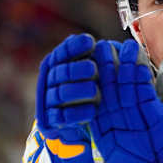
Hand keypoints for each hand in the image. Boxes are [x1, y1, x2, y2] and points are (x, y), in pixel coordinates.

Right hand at [36, 34, 98, 162]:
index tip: (91, 42)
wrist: (74, 120)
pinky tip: (92, 111)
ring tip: (94, 89)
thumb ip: (96, 57)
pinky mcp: (52, 120)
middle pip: (61, 72)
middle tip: (93, 68)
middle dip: (76, 69)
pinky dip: (78, 113)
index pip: (63, 52)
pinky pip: (62, 116)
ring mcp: (49, 100)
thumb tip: (113, 45)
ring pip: (61, 93)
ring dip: (78, 90)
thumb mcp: (91, 71)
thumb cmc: (88, 86)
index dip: (75, 46)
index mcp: (57, 64)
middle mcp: (50, 80)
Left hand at [90, 39, 162, 162]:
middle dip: (111, 64)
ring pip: (104, 99)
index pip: (138, 82)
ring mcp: (116, 133)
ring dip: (99, 77)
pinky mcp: (105, 141)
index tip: (130, 48)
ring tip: (97, 58)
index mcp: (154, 117)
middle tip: (107, 46)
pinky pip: (96, 115)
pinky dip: (93, 97)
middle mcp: (132, 124)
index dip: (132, 63)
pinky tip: (93, 83)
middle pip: (117, 87)